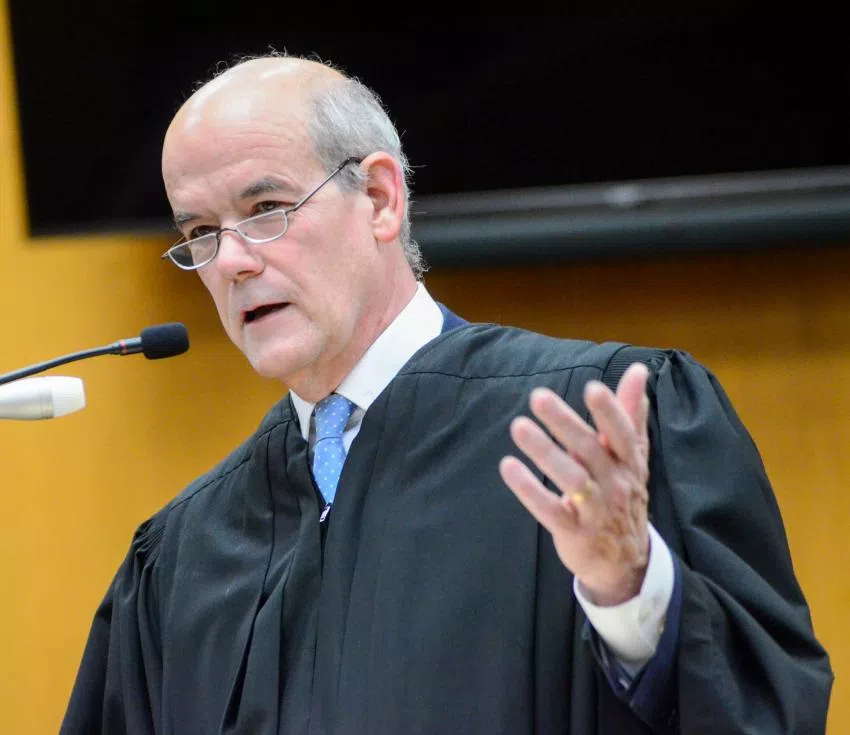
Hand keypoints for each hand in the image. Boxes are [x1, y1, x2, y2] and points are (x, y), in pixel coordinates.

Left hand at [499, 363, 650, 605]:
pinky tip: (508, 467)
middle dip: (564, 423)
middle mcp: (615, 484)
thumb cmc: (623, 495)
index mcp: (629, 462)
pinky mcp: (574, 531)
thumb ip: (630, 413)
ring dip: (544, 452)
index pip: (622, 433)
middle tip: (538, 397)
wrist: (626, 560)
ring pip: (570, 478)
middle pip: (589, 449)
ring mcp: (595, 510)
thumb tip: (636, 370)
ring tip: (518, 427)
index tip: (592, 388)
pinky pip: (550, 510)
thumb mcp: (633, 457)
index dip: (610, 411)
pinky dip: (529, 490)